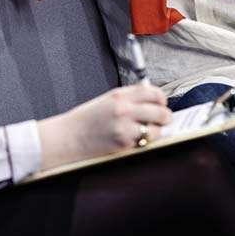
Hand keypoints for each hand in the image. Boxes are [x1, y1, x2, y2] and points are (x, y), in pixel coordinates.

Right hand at [37, 85, 171, 169]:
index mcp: (119, 95)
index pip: (152, 92)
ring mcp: (125, 127)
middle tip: (165, 119)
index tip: (162, 103)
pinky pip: (146, 142)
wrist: (68, 137)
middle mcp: (124, 109)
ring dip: (158, 131)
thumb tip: (150, 101)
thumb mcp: (106, 101)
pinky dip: (146, 142)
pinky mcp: (124, 144)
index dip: (161, 98)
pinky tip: (139, 140)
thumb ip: (128, 99)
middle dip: (166, 116)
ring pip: (157, 129)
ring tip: (152, 132)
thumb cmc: (85, 121)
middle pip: (160, 110)